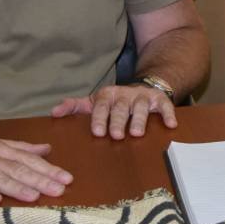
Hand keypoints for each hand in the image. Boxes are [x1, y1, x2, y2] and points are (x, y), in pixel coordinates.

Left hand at [51, 84, 176, 138]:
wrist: (142, 87)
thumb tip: (54, 113)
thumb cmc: (114, 101)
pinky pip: (165, 105)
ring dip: (139, 119)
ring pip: (141, 107)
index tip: (97, 132)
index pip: (101, 106)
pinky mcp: (159, 99)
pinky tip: (170, 124)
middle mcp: (125, 95)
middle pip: (120, 108)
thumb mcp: (94, 102)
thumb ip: (75, 107)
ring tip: (137, 133)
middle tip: (116, 136)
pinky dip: (168, 114)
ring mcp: (142, 97)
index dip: (99, 118)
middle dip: (118, 121)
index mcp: (107, 95)